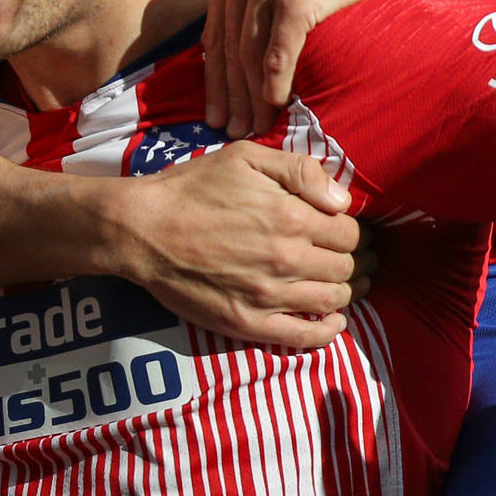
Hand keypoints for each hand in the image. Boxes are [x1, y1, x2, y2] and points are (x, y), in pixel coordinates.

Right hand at [110, 140, 365, 348]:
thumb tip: (344, 200)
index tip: (344, 233)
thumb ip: (301, 171)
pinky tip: (332, 322)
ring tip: (342, 285)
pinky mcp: (248, 324)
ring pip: (332, 300)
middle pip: (345, 267)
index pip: (349, 232)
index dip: (352, 231)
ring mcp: (269, 296)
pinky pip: (305, 337)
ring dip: (344, 293)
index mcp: (292, 216)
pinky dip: (327, 331)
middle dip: (352, 261)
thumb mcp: (246, 158)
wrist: (142, 229)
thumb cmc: (192, 188)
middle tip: (348, 259)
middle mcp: (287, 259)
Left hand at [207, 0, 429, 138]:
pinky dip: (274, 86)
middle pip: (228, 48)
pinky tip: (277, 106)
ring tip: (257, 127)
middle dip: (230, 96)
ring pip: (249, 56)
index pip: (214, 31)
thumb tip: (240, 28)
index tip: (215, 110)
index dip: (214, 77)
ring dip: (252, 99)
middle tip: (232, 131)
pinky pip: (277, 54)